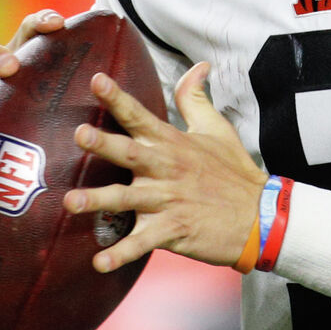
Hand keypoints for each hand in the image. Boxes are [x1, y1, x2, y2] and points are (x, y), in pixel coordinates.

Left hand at [63, 62, 267, 273]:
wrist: (260, 217)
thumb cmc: (234, 172)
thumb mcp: (217, 129)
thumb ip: (195, 99)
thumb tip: (199, 66)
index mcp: (174, 144)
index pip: (141, 116)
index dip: (118, 98)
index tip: (97, 80)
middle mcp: (167, 170)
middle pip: (131, 153)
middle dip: (105, 144)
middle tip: (80, 133)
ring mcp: (168, 202)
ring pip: (128, 199)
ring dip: (99, 200)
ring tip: (70, 201)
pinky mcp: (173, 231)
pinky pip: (142, 243)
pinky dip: (121, 254)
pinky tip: (98, 263)